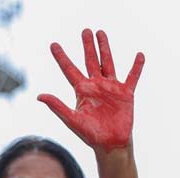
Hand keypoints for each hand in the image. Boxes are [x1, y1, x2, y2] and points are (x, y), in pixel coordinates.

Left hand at [38, 29, 144, 151]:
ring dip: (105, 48)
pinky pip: (132, 77)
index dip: (61, 57)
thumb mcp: (72, 120)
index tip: (53, 45)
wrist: (110, 144)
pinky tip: (140, 55)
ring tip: (101, 33)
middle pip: (90, 60)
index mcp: (82, 91)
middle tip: (85, 31)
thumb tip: (39, 96)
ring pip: (108, 63)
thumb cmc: (90, 135)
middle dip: (87, 46)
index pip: (69, 70)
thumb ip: (57, 106)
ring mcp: (111, 88)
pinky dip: (136, 67)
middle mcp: (96, 86)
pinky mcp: (126, 93)